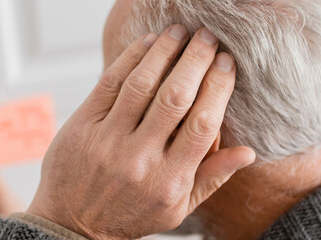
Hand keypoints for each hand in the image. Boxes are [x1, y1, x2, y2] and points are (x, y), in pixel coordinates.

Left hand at [26, 24, 254, 238]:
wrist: (71, 224)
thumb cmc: (131, 215)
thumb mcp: (178, 208)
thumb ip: (212, 178)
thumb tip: (248, 152)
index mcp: (170, 180)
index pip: (203, 124)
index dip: (218, 87)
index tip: (226, 63)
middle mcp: (140, 159)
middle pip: (175, 97)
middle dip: (196, 60)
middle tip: (208, 37)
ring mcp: (109, 141)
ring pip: (142, 84)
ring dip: (165, 51)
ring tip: (180, 32)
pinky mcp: (83, 126)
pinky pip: (110, 84)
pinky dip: (131, 59)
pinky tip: (148, 43)